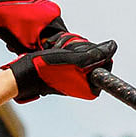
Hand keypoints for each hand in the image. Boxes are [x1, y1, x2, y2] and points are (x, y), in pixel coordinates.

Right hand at [2, 32, 117, 102]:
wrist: (22, 75)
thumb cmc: (46, 68)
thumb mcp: (73, 59)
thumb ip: (95, 55)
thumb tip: (113, 47)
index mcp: (91, 89)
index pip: (105, 63)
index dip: (96, 53)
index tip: (79, 54)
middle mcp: (84, 86)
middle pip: (95, 59)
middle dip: (83, 51)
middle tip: (66, 53)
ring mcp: (75, 80)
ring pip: (83, 57)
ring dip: (73, 50)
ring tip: (59, 54)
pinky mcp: (66, 74)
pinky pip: (73, 58)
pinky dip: (66, 53)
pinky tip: (55, 54)